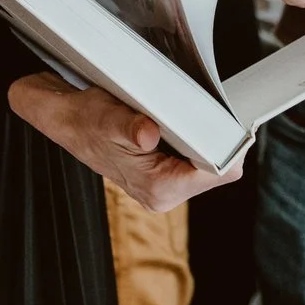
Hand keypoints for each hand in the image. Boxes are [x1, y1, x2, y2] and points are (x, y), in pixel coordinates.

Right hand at [7, 72, 242, 211]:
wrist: (65, 120)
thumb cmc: (84, 119)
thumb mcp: (106, 117)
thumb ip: (130, 127)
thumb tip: (149, 134)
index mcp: (158, 187)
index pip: (217, 174)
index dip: (232, 148)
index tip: (238, 121)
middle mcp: (165, 194)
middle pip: (220, 171)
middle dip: (224, 142)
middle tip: (222, 110)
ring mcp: (166, 186)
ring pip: (211, 165)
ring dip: (211, 140)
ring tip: (202, 114)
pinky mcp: (165, 175)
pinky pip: (198, 160)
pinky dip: (199, 140)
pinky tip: (190, 123)